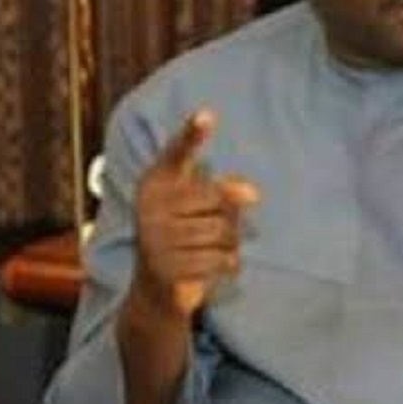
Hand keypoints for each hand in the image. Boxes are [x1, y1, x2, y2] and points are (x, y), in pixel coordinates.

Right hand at [129, 109, 259, 319]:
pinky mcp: (167, 268)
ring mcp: (155, 237)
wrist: (156, 289)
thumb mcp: (200, 207)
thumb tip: (251, 193)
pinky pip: (221, 259)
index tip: (207, 114)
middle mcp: (151, 206)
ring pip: (223, 231)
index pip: (177, 154)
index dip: (192, 135)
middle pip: (217, 198)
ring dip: (230, 243)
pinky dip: (228, 264)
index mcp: (157, 183)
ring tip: (212, 249)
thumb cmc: (184, 234)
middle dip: (229, 216)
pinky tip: (213, 266)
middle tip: (216, 228)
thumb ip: (224, 189)